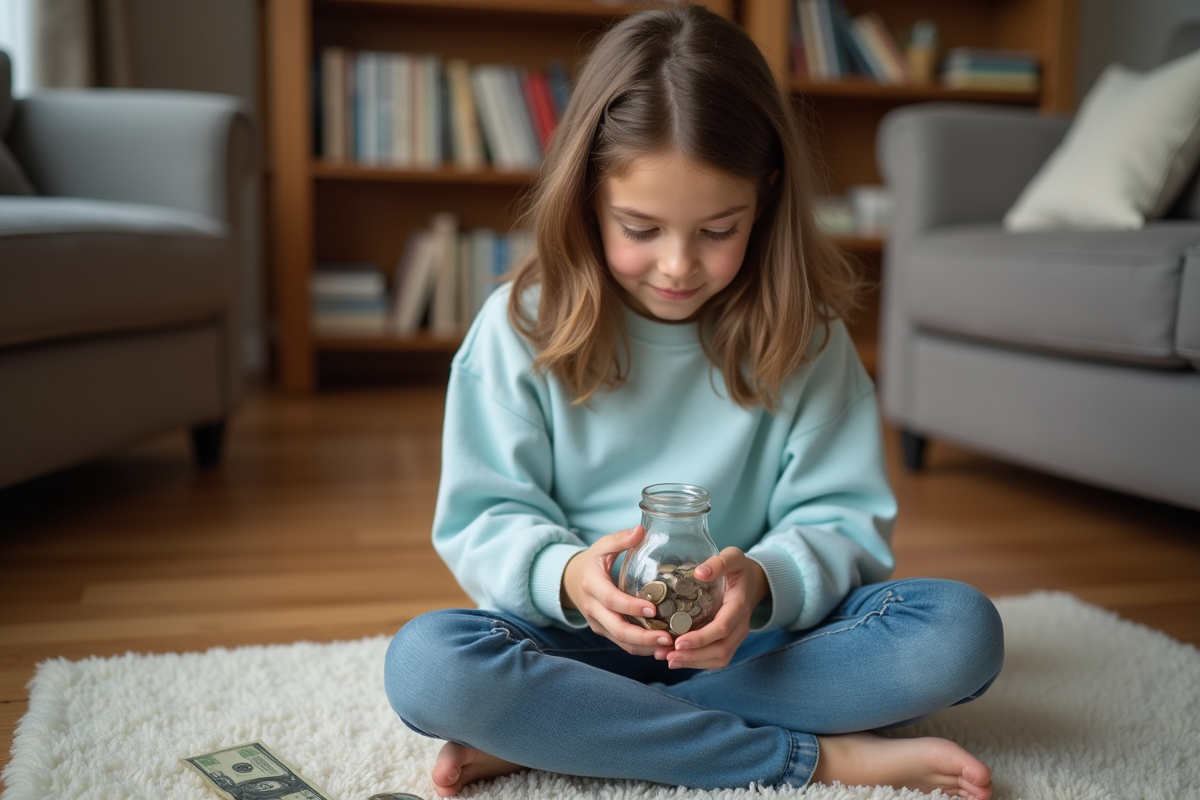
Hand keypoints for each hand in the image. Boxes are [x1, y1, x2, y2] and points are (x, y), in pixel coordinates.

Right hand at [561, 525, 675, 655]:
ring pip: (621, 641)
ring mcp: (597, 623)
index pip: (611, 600)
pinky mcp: (604, 631)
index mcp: (592, 585)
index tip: (654, 609)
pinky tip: (662, 647)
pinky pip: (622, 644)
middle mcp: (592, 608)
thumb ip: (620, 539)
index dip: (631, 606)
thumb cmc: (592, 562)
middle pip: (617, 628)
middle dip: (643, 636)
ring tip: (670, 646)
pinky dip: (641, 648)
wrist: (571, 581)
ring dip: (645, 647)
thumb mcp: (602, 546)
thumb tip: (641, 531)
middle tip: (668, 637)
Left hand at [658, 547, 768, 669]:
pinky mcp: (730, 641)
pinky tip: (676, 659)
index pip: (722, 628)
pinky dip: (698, 662)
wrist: (754, 581)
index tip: (678, 642)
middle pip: (721, 649)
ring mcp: (737, 636)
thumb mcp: (734, 557)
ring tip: (667, 659)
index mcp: (739, 606)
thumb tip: (700, 572)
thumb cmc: (739, 568)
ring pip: (719, 658)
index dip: (701, 638)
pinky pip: (717, 658)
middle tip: (666, 655)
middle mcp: (741, 625)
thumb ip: (720, 562)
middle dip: (694, 655)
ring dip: (693, 662)